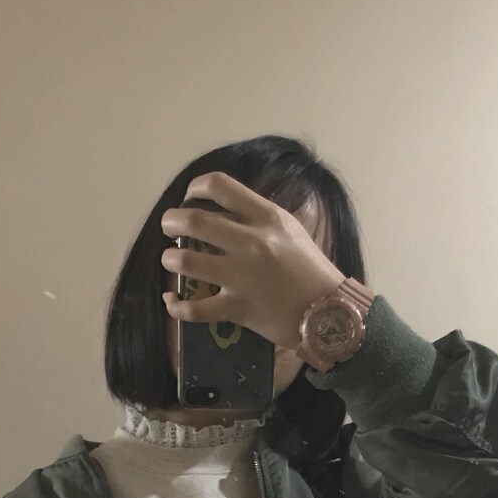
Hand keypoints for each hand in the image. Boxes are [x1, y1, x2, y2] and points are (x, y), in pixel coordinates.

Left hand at [159, 172, 345, 349]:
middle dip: (171, 221)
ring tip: (170, 260)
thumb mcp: (290, 230)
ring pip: (187, 261)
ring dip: (170, 259)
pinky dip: (176, 305)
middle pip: (194, 220)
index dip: (195, 187)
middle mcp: (252, 243)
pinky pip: (195, 308)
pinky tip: (171, 299)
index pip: (220, 186)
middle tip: (168, 226)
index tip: (189, 197)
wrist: (329, 312)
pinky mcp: (238, 309)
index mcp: (266, 218)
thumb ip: (259, 217)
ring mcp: (243, 277)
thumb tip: (226, 208)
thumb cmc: (311, 270)